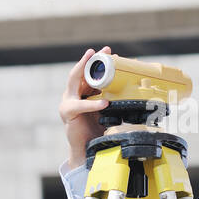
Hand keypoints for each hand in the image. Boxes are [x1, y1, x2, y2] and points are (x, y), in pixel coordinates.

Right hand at [59, 46, 112, 168]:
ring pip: (74, 81)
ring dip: (85, 69)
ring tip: (97, 63)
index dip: (97, 61)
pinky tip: (105, 103)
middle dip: (90, 59)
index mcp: (81, 91)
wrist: (86, 147)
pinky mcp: (67, 112)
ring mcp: (67, 101)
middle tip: (102, 51)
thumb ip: (110, 96)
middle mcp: (71, 93)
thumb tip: (131, 87)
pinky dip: (93, 104)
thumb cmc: (95, 127)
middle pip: (79, 71)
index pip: (88, 72)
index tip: (108, 51)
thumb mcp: (105, 108)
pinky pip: (80, 105)